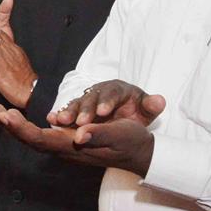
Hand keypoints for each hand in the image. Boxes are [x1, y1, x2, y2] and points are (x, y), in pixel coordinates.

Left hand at [0, 104, 155, 175]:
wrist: (140, 153)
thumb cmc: (131, 142)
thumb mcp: (121, 136)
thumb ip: (101, 135)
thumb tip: (80, 136)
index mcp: (73, 146)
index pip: (41, 139)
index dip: (21, 128)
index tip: (6, 115)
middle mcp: (63, 148)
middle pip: (29, 138)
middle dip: (8, 124)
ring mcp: (63, 145)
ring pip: (30, 136)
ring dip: (10, 124)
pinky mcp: (65, 141)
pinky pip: (38, 133)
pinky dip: (21, 124)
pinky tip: (11, 116)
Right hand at [49, 79, 164, 128]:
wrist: (126, 116)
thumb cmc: (136, 111)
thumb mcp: (146, 109)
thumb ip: (151, 105)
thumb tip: (158, 101)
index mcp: (117, 88)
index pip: (112, 93)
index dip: (107, 101)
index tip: (103, 112)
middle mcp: (99, 91)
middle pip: (90, 98)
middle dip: (84, 109)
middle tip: (80, 122)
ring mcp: (86, 100)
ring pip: (76, 104)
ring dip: (68, 113)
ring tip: (61, 122)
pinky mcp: (76, 109)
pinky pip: (66, 111)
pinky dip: (59, 115)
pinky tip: (51, 120)